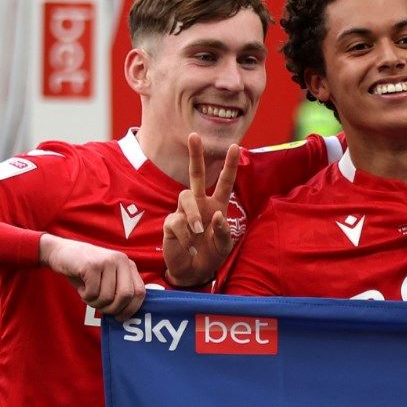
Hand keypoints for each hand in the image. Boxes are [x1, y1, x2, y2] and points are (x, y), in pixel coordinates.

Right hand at [41, 233, 144, 317]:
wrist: (60, 252)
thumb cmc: (86, 270)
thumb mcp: (108, 277)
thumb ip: (119, 290)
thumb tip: (126, 315)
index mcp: (129, 265)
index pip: (140, 292)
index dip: (131, 309)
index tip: (120, 317)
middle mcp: (121, 260)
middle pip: (126, 295)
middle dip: (113, 309)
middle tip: (102, 310)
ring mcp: (106, 261)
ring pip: (107, 297)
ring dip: (95, 303)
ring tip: (88, 295)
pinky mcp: (91, 265)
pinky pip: (93, 293)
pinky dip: (86, 296)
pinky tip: (82, 288)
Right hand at [163, 133, 238, 285]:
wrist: (193, 271)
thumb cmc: (211, 255)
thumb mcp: (224, 246)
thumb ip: (224, 232)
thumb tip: (217, 215)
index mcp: (216, 206)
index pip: (224, 182)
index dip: (229, 165)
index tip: (235, 145)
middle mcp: (200, 204)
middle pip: (195, 174)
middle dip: (195, 155)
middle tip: (194, 135)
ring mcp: (183, 212)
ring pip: (186, 197)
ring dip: (194, 215)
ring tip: (199, 233)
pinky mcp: (171, 224)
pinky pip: (177, 221)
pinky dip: (185, 235)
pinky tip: (189, 245)